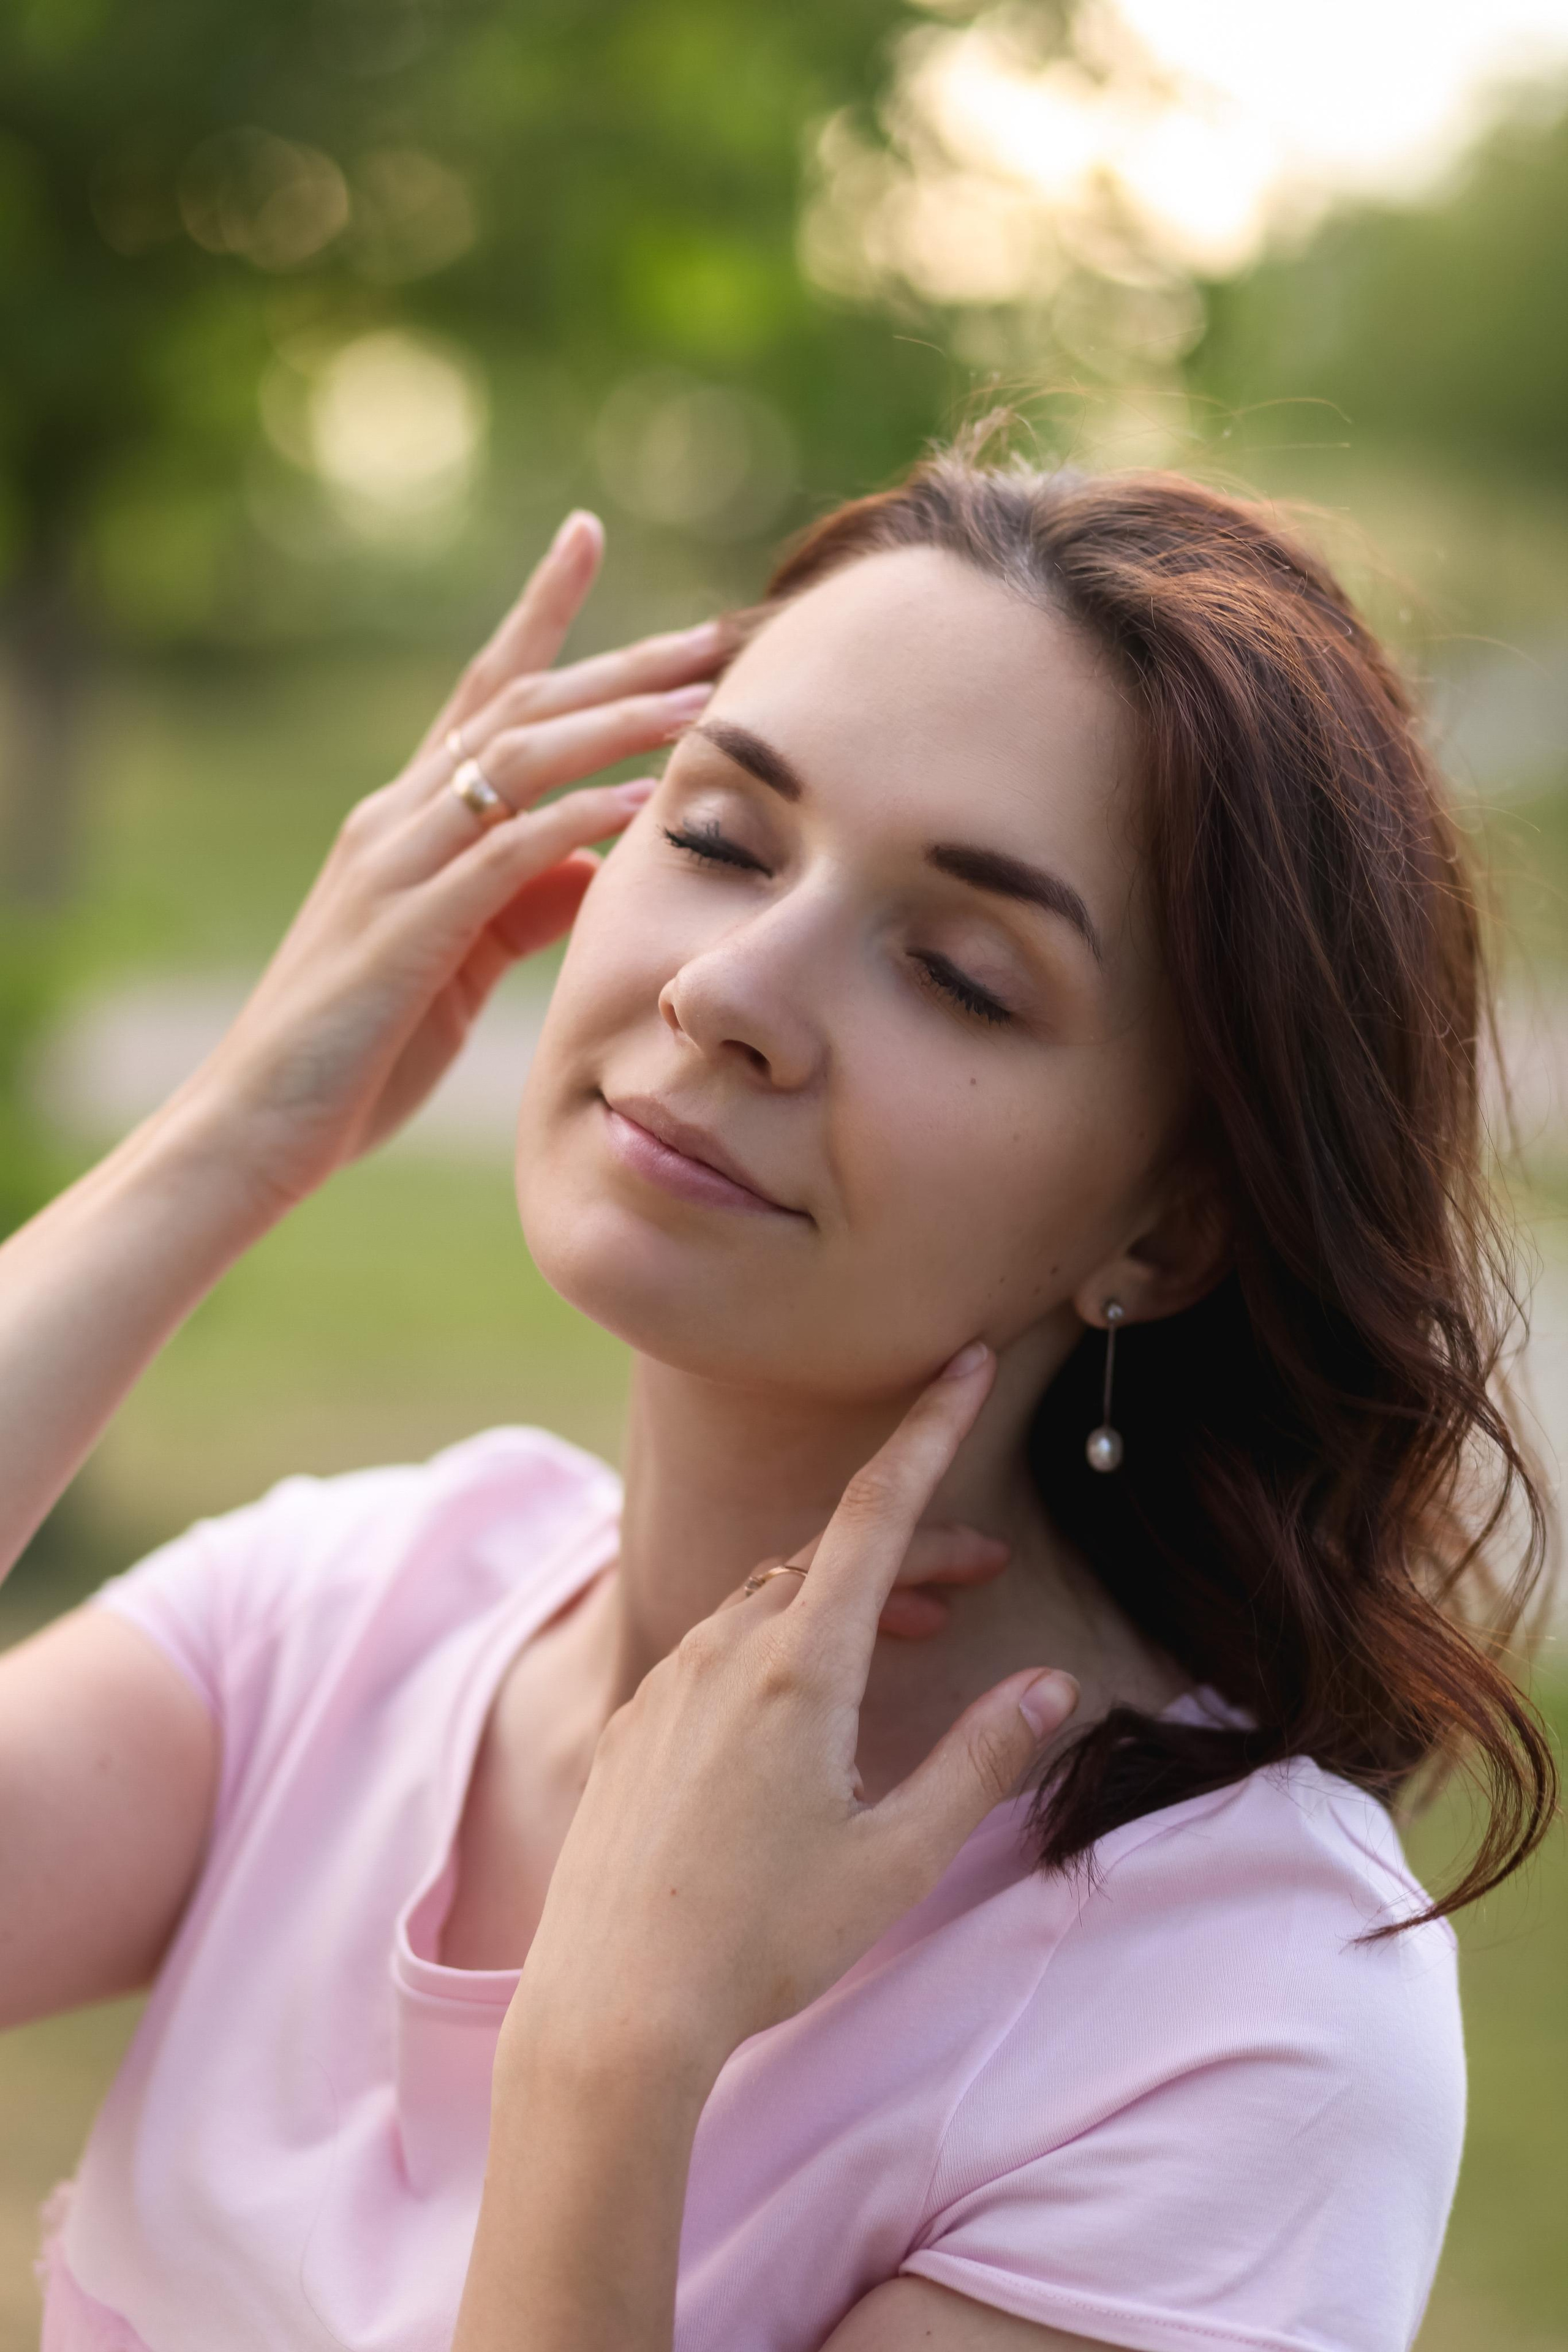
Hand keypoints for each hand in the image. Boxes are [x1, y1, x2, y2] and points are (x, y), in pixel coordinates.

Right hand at [181, 512, 720, 1209]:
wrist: (254, 1128)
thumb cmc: (359, 1053)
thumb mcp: (461, 964)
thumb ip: (522, 902)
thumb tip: (593, 858)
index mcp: (404, 822)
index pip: (480, 692)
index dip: (538, 612)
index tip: (588, 534)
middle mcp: (393, 821)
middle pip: (514, 706)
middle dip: (615, 661)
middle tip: (708, 628)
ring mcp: (393, 869)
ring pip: (509, 760)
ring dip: (610, 724)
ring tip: (699, 703)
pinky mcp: (404, 932)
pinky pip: (502, 855)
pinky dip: (574, 820)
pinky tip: (639, 803)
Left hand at [505, 1345, 1078, 2086]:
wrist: (611, 2007)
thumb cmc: (762, 1940)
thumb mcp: (898, 1856)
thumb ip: (980, 1759)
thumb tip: (1054, 1687)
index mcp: (799, 1667)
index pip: (878, 1511)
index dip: (930, 1429)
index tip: (966, 1361)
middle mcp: (725, 1652)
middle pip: (833, 1556)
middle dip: (914, 1547)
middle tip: (986, 1574)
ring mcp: (669, 1683)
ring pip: (773, 1600)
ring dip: (850, 1598)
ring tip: (914, 1634)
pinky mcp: (635, 1724)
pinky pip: (720, 1648)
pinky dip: (783, 1640)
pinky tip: (811, 1706)